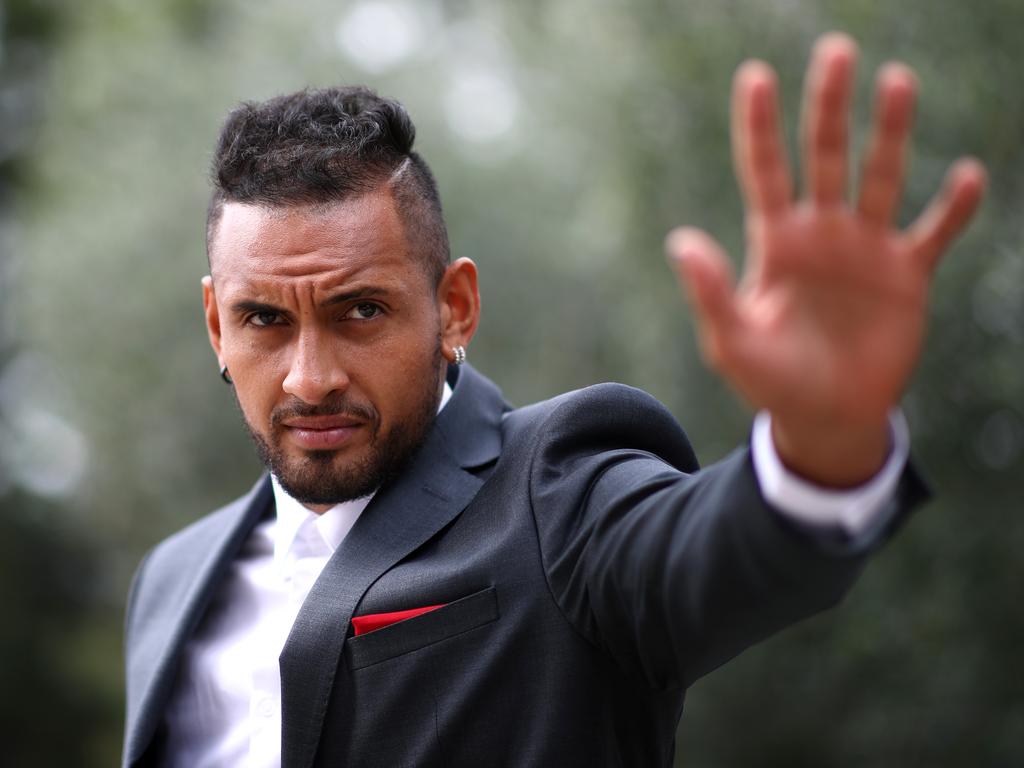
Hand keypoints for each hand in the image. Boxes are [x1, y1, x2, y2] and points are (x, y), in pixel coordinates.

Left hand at [666, 33, 985, 486]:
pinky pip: (934, 232)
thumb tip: (679, 241)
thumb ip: (710, 292)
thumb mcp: (732, 341)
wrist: (826, 416)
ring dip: (889, 133)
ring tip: (895, 80)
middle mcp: (821, 233)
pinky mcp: (906, 275)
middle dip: (829, 106)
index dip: (760, 126)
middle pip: (825, 156)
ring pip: (880, 177)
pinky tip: (966, 176)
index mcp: (776, 241)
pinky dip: (952, 208)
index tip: (756, 76)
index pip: (765, 170)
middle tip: (835, 51)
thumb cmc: (771, 381)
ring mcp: (866, 249)